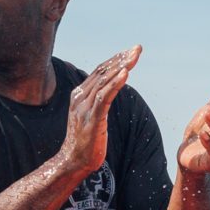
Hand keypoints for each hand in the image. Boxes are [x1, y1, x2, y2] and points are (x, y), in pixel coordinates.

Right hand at [60, 46, 141, 177]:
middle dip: (121, 58)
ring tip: (135, 56)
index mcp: (79, 95)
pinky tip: (126, 73)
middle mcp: (80, 97)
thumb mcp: (91, 116)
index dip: (115, 60)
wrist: (72, 162)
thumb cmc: (84, 142)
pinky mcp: (92, 118)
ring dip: (122, 66)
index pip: (99, 71)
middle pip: (103, 72)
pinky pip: (104, 96)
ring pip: (105, 81)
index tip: (130, 52)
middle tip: (137, 48)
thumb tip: (111, 91)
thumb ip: (97, 102)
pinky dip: (115, 83)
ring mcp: (85, 107)